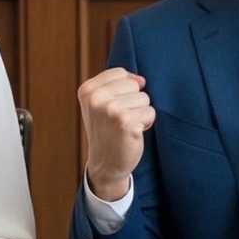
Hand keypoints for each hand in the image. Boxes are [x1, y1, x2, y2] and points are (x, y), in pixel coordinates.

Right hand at [78, 67, 154, 200]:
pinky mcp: (126, 122)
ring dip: (140, 113)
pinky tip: (133, 133)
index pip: (121, 74)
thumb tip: (141, 80)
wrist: (106, 164)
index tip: (113, 108)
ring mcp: (110, 109)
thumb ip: (117, 85)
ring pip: (144, 98)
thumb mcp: (101, 103)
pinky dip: (146, 123)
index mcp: (87, 90)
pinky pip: (150, 112)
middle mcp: (96, 98)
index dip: (125, 91)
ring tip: (126, 126)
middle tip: (120, 120)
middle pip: (134, 85)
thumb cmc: (108, 131)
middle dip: (133, 102)